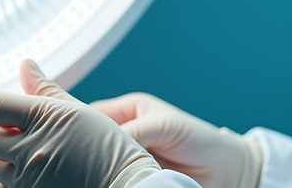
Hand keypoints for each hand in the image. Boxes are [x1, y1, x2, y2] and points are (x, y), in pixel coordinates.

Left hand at [0, 60, 160, 187]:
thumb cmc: (111, 150)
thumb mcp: (82, 113)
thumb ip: (47, 91)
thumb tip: (25, 66)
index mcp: (45, 119)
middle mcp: (31, 150)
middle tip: (24, 129)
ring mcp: (28, 178)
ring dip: (4, 155)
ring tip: (38, 153)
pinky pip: (3, 186)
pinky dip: (13, 176)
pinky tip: (39, 172)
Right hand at [90, 93, 262, 187]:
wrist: (225, 170)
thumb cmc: (201, 140)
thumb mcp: (166, 126)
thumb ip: (136, 129)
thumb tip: (105, 140)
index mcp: (131, 110)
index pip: (92, 112)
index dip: (77, 120)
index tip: (65, 129)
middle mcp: (126, 132)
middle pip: (91, 137)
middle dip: (83, 146)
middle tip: (75, 156)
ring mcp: (128, 156)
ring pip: (98, 160)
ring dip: (95, 165)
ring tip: (90, 170)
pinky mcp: (133, 177)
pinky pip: (112, 178)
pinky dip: (107, 179)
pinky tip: (104, 181)